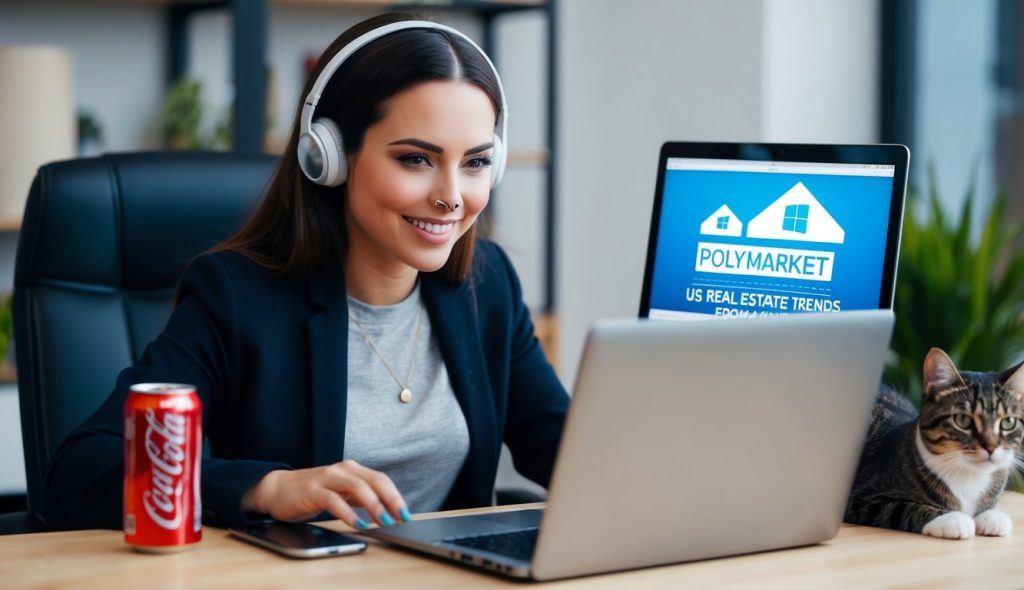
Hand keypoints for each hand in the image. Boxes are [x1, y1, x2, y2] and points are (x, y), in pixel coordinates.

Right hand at [241, 460, 410, 528]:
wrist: (276, 489)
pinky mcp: (311, 491)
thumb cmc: (312, 493)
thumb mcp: (341, 493)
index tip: (405, 514)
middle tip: (400, 517)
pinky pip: (333, 500)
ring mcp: (326, 478)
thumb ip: (360, 497)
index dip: (395, 495)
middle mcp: (341, 470)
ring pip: (357, 486)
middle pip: (373, 480)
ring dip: (373, 505)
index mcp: (351, 470)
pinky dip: (347, 513)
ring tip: (383, 521)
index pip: (380, 479)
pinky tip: (357, 525)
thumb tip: (386, 509)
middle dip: (390, 499)